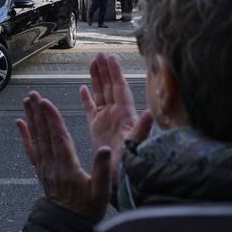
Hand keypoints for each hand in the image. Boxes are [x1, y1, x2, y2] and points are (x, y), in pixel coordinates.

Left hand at [16, 91, 110, 221]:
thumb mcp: (101, 193)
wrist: (69, 225)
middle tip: (33, 94)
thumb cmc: (88, 209)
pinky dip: (24, 135)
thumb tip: (104, 150)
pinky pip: (31, 150)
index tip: (46, 102)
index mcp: (67, 167)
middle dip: (38, 112)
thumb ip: (102, 170)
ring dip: (31, 118)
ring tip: (27, 100)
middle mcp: (52, 165)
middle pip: (44, 134)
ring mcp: (44, 167)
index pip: (58, 138)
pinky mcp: (41, 170)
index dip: (52, 119)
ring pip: (36, 138)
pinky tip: (20, 122)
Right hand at [79, 53, 150, 181]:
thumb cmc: (131, 162)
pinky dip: (86, 99)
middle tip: (99, 54)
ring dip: (97, 79)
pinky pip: (90, 109)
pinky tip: (82, 89)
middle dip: (105, 70)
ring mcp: (106, 120)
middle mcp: (116, 114)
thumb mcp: (137, 144)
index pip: (120, 88)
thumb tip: (149, 113)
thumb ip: (142, 129)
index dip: (115, 73)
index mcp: (125, 114)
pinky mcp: (96, 129)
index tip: (111, 58)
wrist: (122, 177)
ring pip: (100, 94)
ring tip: (92, 63)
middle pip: (110, 87)